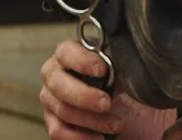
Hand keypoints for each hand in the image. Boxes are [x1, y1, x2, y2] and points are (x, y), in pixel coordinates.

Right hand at [40, 39, 175, 139]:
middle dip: (84, 95)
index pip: (65, 51)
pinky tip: (100, 137)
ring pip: (62, 109)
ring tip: (116, 124)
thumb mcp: (123, 70)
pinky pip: (58, 132)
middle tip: (107, 103)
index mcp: (71, 54)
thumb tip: (122, 58)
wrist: (129, 113)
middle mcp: (56, 75)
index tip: (102, 70)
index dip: (81, 61)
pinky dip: (80, 137)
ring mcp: (52, 100)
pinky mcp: (55, 123)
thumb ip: (116, 62)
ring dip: (91, 120)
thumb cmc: (123, 84)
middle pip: (57, 83)